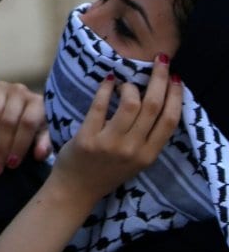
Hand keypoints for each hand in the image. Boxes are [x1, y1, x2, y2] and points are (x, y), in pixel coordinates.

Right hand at [0, 76, 50, 174]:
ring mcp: (2, 86)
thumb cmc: (30, 123)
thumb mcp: (41, 133)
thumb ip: (43, 143)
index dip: (19, 145)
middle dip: (1, 146)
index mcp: (37, 104)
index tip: (11, 164)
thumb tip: (39, 155)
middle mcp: (20, 92)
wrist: (18, 103)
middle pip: (8, 120)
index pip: (27, 124)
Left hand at [50, 53, 182, 205]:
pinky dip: (105, 90)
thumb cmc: (106, 171)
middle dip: (158, 80)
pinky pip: (100, 107)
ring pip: (130, 105)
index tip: (175, 78)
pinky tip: (107, 81)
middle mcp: (133, 149)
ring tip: (125, 83)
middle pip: (153, 107)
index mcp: (148, 155)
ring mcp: (110, 144)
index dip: (175, 97)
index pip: (170, 121)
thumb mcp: (135, 160)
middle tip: (160, 61)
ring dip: (130, 87)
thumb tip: (155, 101)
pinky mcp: (88, 138)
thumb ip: (146, 138)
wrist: (76, 190)